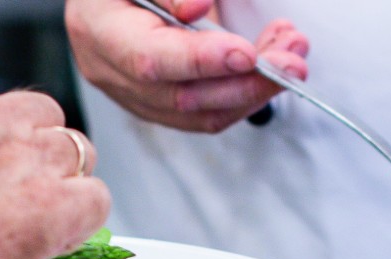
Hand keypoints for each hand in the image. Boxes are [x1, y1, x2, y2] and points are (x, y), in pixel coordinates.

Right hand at [66, 0, 308, 133]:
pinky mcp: (154, 104)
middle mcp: (109, 70)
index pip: (150, 59)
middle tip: (291, 59)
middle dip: (246, 82)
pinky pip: (203, 115)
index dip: (201, 61)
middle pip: (182, 97)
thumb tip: (198, 9)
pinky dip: (244, 96)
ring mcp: (130, 94)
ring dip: (255, 91)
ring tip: (291, 57)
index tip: (247, 52)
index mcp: (98, 29)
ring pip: (199, 115)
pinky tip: (269, 69)